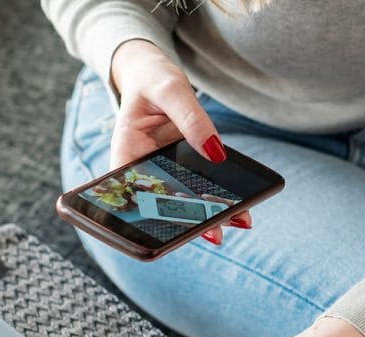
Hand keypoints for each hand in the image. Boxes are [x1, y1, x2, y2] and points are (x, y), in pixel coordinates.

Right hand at [110, 40, 251, 237]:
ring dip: (207, 215)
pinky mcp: (180, 172)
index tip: (177, 223)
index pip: (133, 193)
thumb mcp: (171, 89)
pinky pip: (196, 190)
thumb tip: (216, 153)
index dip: (153, 213)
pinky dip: (216, 200)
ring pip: (181, 203)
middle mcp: (141, 171)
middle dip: (189, 221)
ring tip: (236, 221)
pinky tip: (239, 209)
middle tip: (215, 233)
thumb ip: (192, 119)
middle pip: (161, 205)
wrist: (152, 75)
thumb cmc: (153, 79)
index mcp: (125, 154)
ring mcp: (162, 174)